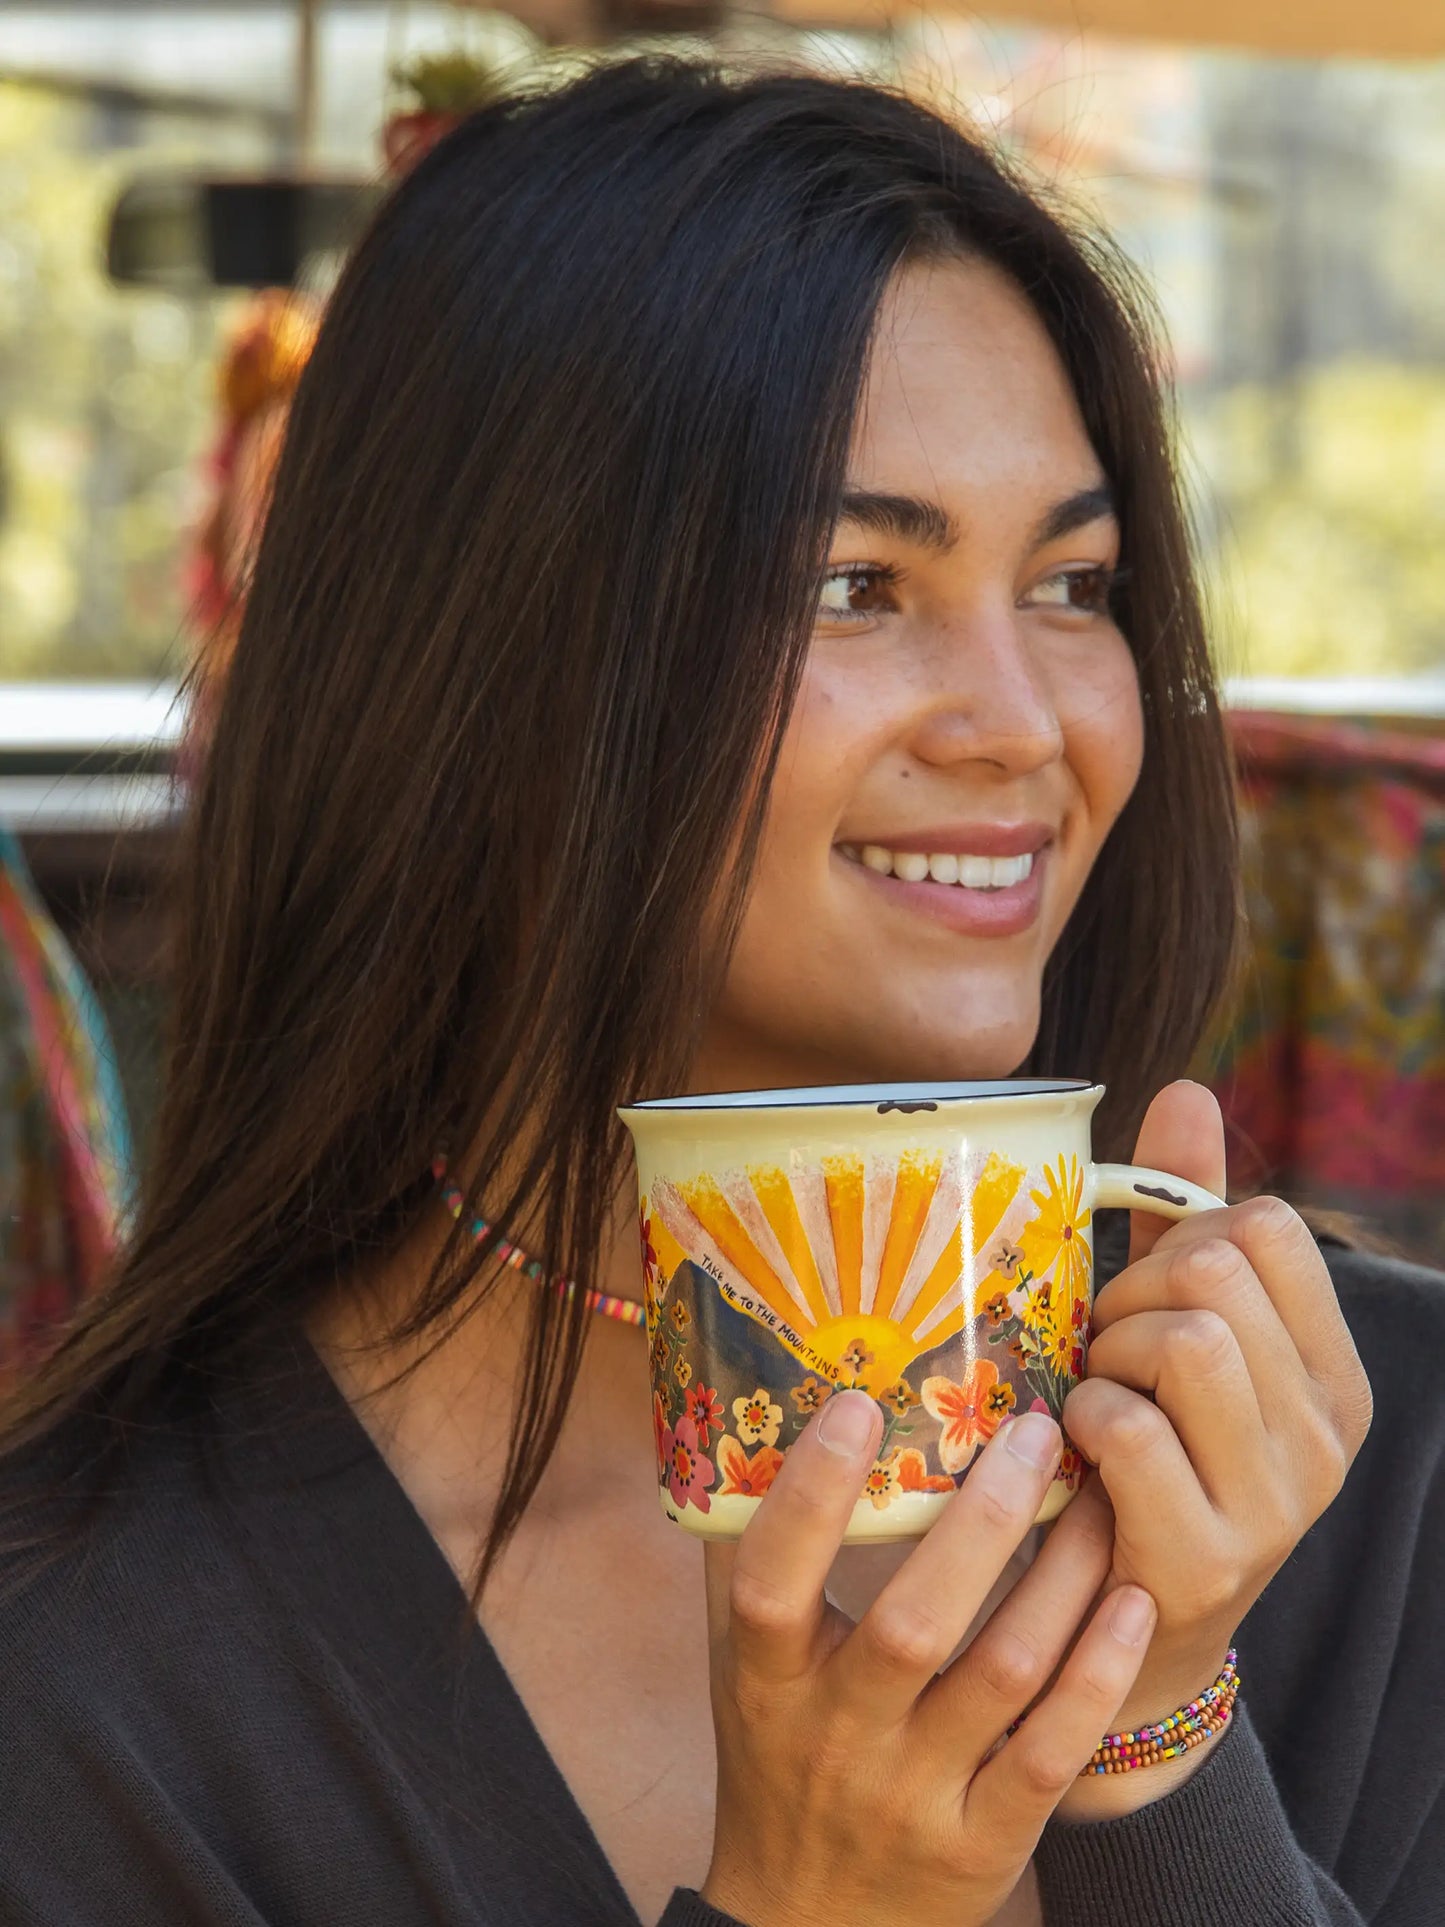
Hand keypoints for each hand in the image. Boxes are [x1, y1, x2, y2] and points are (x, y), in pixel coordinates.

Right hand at [699, 1393, 1157, 1926]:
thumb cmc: (776, 1763)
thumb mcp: (740, 1674)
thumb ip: (741, 1560)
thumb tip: (746, 1423)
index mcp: (767, 1685)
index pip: (771, 1585)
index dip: (810, 1495)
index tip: (857, 1404)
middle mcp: (838, 1739)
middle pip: (913, 1626)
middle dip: (982, 1521)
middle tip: (1034, 1431)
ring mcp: (915, 1797)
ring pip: (1003, 1673)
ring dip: (1061, 1577)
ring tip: (1100, 1495)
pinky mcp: (986, 1846)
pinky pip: (1054, 1753)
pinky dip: (1099, 1675)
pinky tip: (1134, 1602)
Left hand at [1058, 1081, 1373, 1818]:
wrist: (1123, 1632)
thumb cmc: (1141, 1453)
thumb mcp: (1169, 1326)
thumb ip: (1183, 1213)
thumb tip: (1188, 1088)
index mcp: (1330, 1368)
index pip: (1269, 1225)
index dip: (1183, 1240)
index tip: (1150, 1295)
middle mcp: (1328, 1431)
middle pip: (1216, 1273)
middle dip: (1131, 1295)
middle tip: (1105, 1352)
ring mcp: (1281, 1499)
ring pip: (1181, 1339)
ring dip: (1107, 1356)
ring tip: (1096, 1397)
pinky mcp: (1211, 1553)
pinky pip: (1124, 1423)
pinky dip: (1080, 1420)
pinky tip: (1078, 1455)